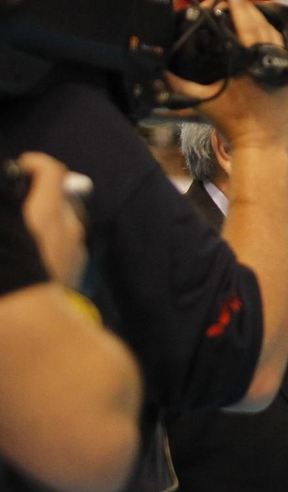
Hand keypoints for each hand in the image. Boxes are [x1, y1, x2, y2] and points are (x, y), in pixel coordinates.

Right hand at [16, 153, 86, 287]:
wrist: (30, 326)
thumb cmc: (7, 280)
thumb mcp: (18, 228)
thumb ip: (21, 209)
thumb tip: (24, 204)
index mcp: (45, 213)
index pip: (51, 172)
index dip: (37, 164)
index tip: (22, 166)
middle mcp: (67, 226)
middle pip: (57, 199)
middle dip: (38, 198)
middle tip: (16, 206)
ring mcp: (75, 249)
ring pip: (63, 226)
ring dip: (45, 224)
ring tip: (20, 235)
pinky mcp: (75, 271)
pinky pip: (64, 248)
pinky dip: (51, 246)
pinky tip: (31, 260)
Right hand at [167, 0, 287, 148]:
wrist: (262, 143)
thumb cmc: (234, 123)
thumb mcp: (204, 101)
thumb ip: (179, 84)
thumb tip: (159, 70)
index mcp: (252, 62)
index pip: (247, 25)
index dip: (238, 7)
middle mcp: (270, 61)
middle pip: (261, 25)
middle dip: (248, 8)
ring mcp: (282, 67)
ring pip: (274, 34)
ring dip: (260, 19)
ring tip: (245, 8)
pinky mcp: (287, 74)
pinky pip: (280, 47)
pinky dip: (270, 35)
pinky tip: (262, 30)